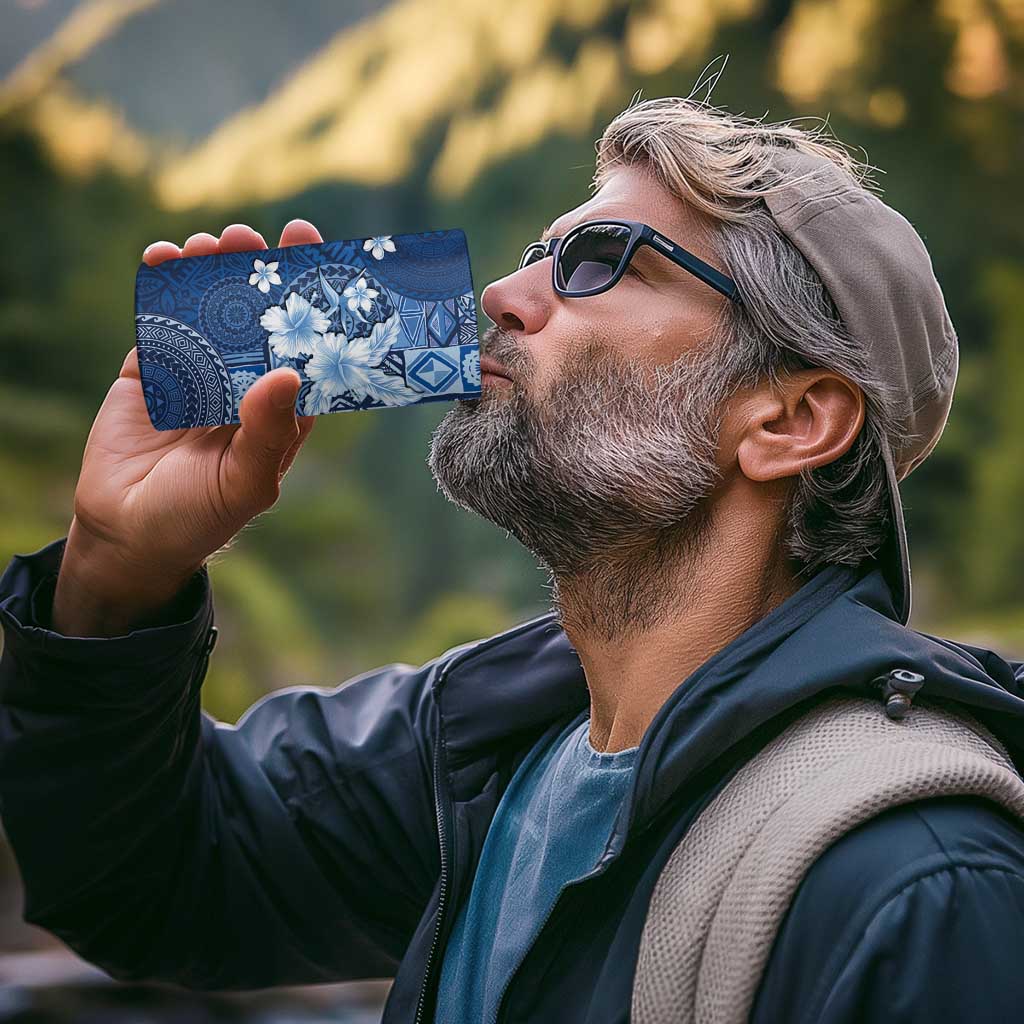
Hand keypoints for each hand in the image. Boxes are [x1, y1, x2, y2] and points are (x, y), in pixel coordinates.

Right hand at [52, 220, 322, 635]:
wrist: (126, 534)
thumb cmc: (199, 517)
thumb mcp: (245, 483)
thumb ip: (268, 432)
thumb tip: (287, 374)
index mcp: (281, 409)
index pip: (304, 347)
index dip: (311, 304)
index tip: (315, 257)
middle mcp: (244, 383)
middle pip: (257, 317)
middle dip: (257, 274)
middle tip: (253, 238)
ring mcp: (198, 372)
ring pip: (209, 309)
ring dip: (211, 271)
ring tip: (211, 244)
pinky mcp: (152, 369)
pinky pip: (160, 320)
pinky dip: (161, 287)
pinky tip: (163, 258)